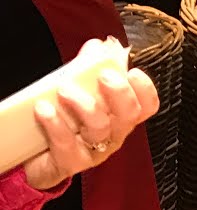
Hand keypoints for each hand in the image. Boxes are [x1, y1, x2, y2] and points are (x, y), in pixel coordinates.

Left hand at [23, 61, 159, 191]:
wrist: (36, 160)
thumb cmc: (64, 122)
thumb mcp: (78, 93)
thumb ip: (88, 70)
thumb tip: (96, 46)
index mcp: (121, 117)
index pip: (147, 106)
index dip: (145, 89)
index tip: (133, 72)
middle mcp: (114, 135)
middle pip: (129, 115)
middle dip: (119, 93)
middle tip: (103, 75)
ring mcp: (94, 152)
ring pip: (100, 127)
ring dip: (83, 104)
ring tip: (63, 89)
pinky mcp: (70, 164)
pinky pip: (66, 144)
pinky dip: (55, 123)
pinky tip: (43, 108)